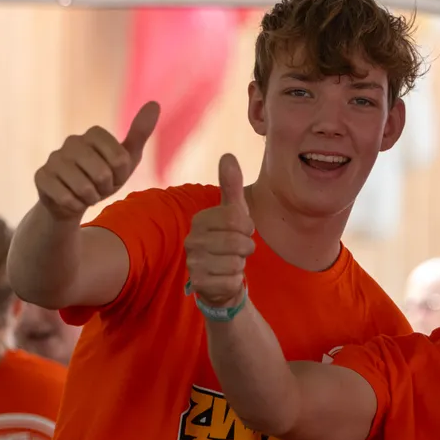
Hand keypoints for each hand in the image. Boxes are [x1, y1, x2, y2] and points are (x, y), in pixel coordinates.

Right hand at [34, 102, 159, 219]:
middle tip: (100, 187)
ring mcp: (54, 158)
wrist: (75, 200)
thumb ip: (140, 132)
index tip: (116, 175)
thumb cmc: (105, 177)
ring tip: (87, 193)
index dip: (121, 174)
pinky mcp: (41, 176)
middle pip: (102, 173)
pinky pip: (65, 198)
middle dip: (106, 188)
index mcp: (94, 134)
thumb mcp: (127, 158)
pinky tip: (72, 200)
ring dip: (91, 197)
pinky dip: (75, 205)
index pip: (120, 158)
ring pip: (83, 187)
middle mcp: (72, 141)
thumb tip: (155, 103)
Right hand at [185, 154, 255, 307]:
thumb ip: (231, 186)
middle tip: (239, 249)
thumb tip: (227, 155)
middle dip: (246, 247)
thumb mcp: (235, 212)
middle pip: (237, 241)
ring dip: (240, 264)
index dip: (247, 227)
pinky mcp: (200, 284)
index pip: (236, 218)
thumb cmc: (229, 241)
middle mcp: (192, 240)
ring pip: (235, 262)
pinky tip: (226, 278)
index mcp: (200, 220)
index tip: (244, 231)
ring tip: (231, 262)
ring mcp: (194, 263)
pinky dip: (235, 280)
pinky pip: (231, 280)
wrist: (221, 280)